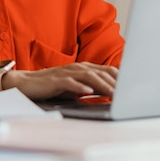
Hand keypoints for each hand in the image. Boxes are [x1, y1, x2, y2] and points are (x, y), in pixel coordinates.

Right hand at [2, 62, 117, 101]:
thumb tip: (109, 93)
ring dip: (102, 84)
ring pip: (88, 76)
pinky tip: (87, 91)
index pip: (106, 71)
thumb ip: (90, 87)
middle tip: (128, 92)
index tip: (132, 87)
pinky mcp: (55, 80)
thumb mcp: (75, 86)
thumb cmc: (52, 86)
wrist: (26, 83)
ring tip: (113, 93)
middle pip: (100, 73)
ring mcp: (66, 73)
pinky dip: (79, 86)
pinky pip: (69, 82)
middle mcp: (77, 67)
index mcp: (83, 68)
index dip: (120, 78)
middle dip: (115, 82)